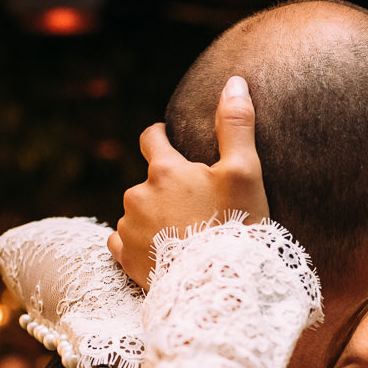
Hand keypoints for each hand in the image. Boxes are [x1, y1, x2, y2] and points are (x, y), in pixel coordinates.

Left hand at [108, 75, 269, 290]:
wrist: (218, 286)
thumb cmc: (235, 227)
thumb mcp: (246, 172)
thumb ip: (236, 125)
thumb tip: (234, 81)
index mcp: (164, 170)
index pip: (151, 137)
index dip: (161, 135)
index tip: (169, 140)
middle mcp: (137, 194)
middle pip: (147, 181)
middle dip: (165, 188)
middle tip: (193, 205)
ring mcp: (128, 227)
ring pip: (135, 212)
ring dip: (152, 217)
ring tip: (180, 234)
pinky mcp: (125, 258)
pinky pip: (121, 242)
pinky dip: (137, 243)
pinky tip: (159, 251)